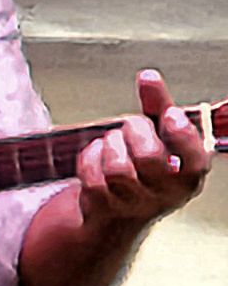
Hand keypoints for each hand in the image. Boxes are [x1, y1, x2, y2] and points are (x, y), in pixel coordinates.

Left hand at [76, 69, 209, 228]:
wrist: (118, 209)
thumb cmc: (144, 167)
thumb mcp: (159, 136)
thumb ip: (157, 106)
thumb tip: (148, 76)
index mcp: (188, 175)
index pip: (194, 159)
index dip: (182, 135)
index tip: (170, 114)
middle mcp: (166, 194)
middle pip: (148, 156)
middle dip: (135, 130)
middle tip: (132, 125)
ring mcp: (135, 205)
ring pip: (117, 167)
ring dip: (111, 144)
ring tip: (114, 141)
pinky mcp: (104, 209)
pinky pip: (92, 176)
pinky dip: (90, 158)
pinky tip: (98, 156)